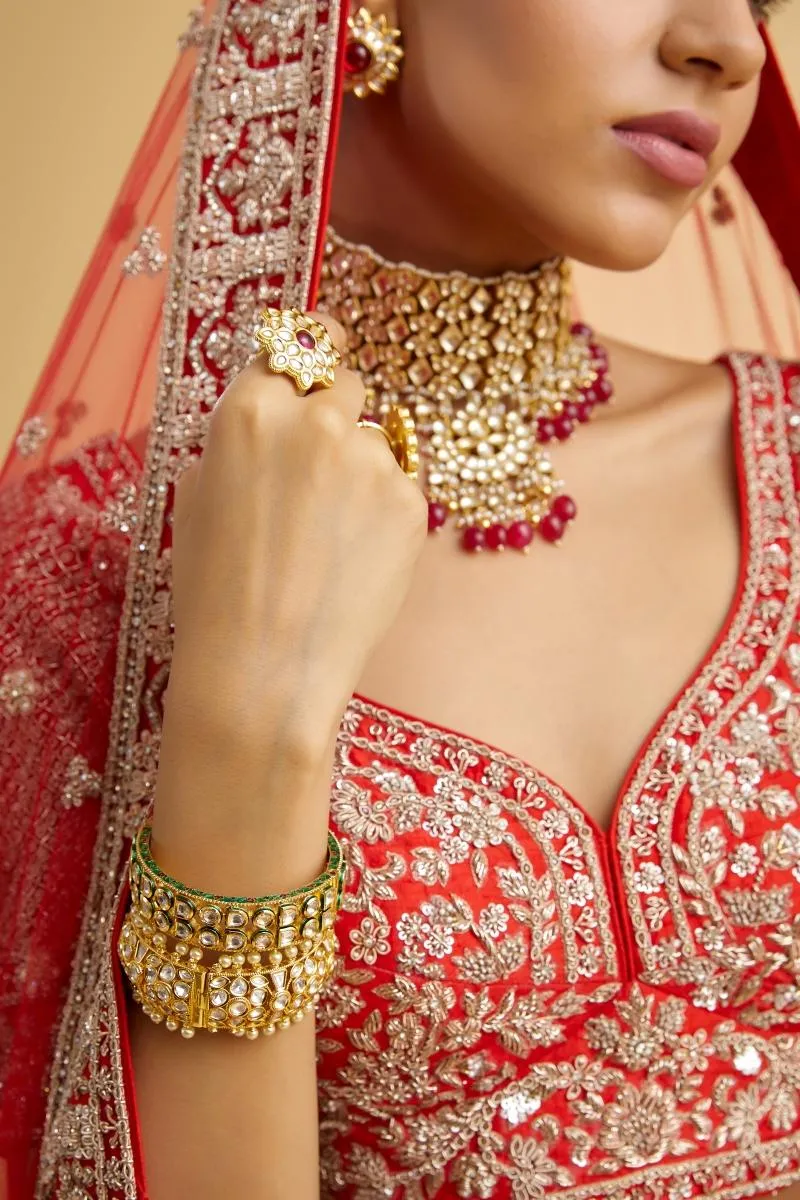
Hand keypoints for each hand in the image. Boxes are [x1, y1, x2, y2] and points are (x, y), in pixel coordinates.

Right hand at [153, 314, 427, 885]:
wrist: (263, 668)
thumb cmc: (213, 592)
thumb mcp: (196, 500)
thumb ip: (239, 443)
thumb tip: (271, 422)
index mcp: (251, 411)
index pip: (297, 346)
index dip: (312, 356)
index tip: (324, 355)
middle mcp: (317, 421)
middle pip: (347, 384)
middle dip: (336, 416)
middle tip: (320, 475)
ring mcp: (372, 461)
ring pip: (377, 443)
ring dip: (361, 473)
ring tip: (330, 540)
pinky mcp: (411, 504)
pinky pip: (401, 489)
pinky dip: (384, 515)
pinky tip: (353, 559)